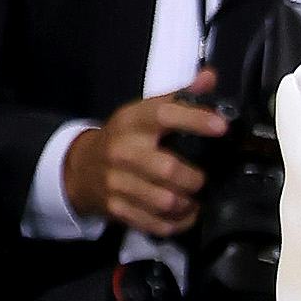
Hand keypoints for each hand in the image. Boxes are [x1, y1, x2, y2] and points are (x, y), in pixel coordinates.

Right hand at [62, 80, 223, 234]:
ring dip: (188, 204)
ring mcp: (117, 182)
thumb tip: (209, 77)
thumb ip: (178, 97)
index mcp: (132, 121)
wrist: (80, 167)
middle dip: (195, 179)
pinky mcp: (117, 209)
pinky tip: (183, 215)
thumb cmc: (122, 138)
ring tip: (195, 199)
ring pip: (165, 202)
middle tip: (203, 179)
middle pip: (168, 169)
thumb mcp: (142, 112)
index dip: (195, 120)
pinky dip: (177, 223)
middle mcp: (123, 151)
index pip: (164, 115)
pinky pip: (156, 223)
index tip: (221, 127)